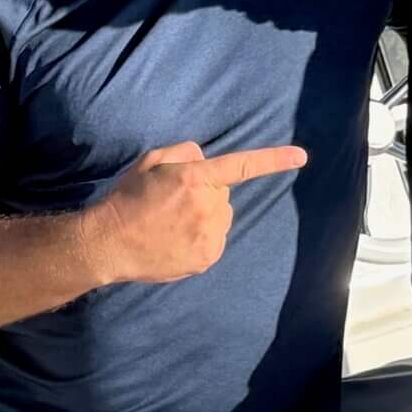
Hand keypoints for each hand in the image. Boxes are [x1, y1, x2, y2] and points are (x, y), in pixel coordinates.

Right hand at [85, 141, 305, 286]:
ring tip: (171, 223)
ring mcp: (210, 235)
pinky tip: (174, 239)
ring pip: (220, 219)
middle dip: (206, 194)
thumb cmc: (128, 198)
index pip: (242, 165)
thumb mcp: (151, 162)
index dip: (273, 160)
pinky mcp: (206, 257)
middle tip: (173, 201)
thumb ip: (184, 153)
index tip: (301, 157)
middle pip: (223, 195)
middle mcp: (208, 206)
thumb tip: (206, 157)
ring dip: (204, 217)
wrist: (110, 242)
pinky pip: (214, 240)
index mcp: (195, 178)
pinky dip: (201, 238)